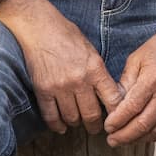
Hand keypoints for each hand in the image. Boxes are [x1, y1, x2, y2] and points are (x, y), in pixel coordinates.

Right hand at [0, 0, 122, 134]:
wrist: (39, 27)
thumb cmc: (67, 35)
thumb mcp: (91, 51)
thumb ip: (99, 73)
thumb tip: (108, 95)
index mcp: (95, 69)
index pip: (113, 100)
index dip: (117, 114)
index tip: (115, 119)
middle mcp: (79, 80)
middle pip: (92, 114)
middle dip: (95, 125)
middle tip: (95, 128)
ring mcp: (59, 87)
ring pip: (72, 118)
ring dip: (76, 123)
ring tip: (77, 123)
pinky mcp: (42, 89)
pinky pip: (51, 116)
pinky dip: (57, 125)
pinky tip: (61, 127)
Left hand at [104, 27, 155, 146]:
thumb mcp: (135, 58)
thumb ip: (125, 82)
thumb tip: (114, 103)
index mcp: (153, 79)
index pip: (132, 107)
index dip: (118, 121)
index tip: (108, 127)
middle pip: (144, 124)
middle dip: (125, 136)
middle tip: (112, 140)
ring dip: (139, 140)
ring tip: (124, 141)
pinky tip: (144, 137)